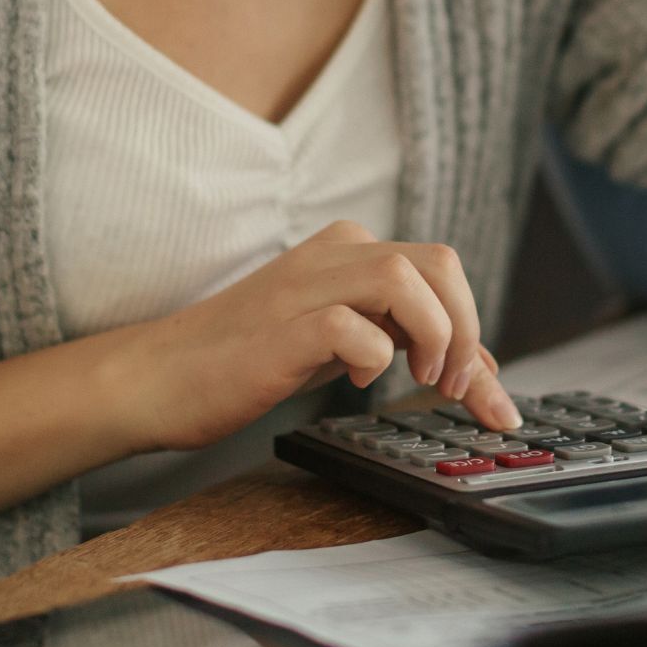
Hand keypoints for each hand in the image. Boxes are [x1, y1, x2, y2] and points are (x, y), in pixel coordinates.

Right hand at [132, 220, 519, 451]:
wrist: (159, 376)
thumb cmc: (248, 358)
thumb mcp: (340, 342)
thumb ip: (402, 339)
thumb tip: (479, 369)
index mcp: (349, 252)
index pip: (441, 269)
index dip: (477, 329)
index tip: (488, 394)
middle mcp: (332, 256)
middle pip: (438, 262)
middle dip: (466, 328)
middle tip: (452, 385)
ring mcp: (305, 287)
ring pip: (404, 278)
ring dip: (434, 335)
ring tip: (421, 378)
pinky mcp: (280, 329)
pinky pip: (350, 324)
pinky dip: (372, 353)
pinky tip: (361, 377)